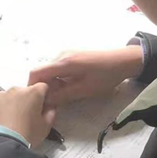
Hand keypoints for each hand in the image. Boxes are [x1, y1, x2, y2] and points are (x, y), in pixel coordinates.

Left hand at [0, 84, 55, 147]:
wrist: (1, 146)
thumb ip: (51, 113)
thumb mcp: (45, 127)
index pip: (42, 86)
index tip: (40, 106)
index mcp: (33, 93)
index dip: (42, 96)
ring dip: (9, 105)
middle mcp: (15, 89)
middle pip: (23, 92)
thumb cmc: (26, 135)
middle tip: (23, 118)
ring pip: (7, 97)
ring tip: (8, 123)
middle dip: (24, 101)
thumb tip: (50, 108)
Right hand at [28, 46, 143, 106]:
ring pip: (50, 71)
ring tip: (63, 97)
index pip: (36, 73)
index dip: (32, 88)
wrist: (123, 61)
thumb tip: (45, 102)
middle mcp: (61, 55)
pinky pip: (58, 68)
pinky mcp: (72, 56)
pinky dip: (59, 79)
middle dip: (44, 88)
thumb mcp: (85, 90)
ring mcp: (66, 54)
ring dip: (52, 84)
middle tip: (52, 103)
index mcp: (63, 62)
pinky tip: (69, 88)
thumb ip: (63, 95)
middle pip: (42, 72)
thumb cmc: (106, 76)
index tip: (37, 102)